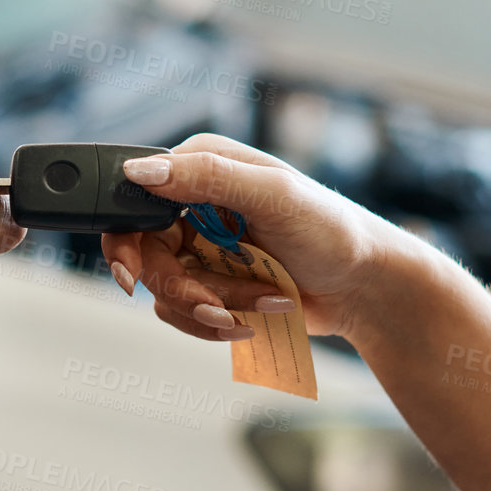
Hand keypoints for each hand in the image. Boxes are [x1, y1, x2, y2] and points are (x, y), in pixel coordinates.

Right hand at [101, 134, 394, 340]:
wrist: (364, 289)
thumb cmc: (332, 231)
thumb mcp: (274, 195)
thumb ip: (207, 176)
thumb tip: (141, 170)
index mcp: (200, 167)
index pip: (134, 199)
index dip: (126, 240)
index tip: (133, 276)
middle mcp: (193, 204)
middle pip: (145, 255)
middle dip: (184, 288)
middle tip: (215, 305)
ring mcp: (199, 248)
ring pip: (165, 290)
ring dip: (213, 307)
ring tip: (261, 303)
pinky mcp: (209, 285)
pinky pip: (184, 314)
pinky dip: (218, 322)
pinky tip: (255, 316)